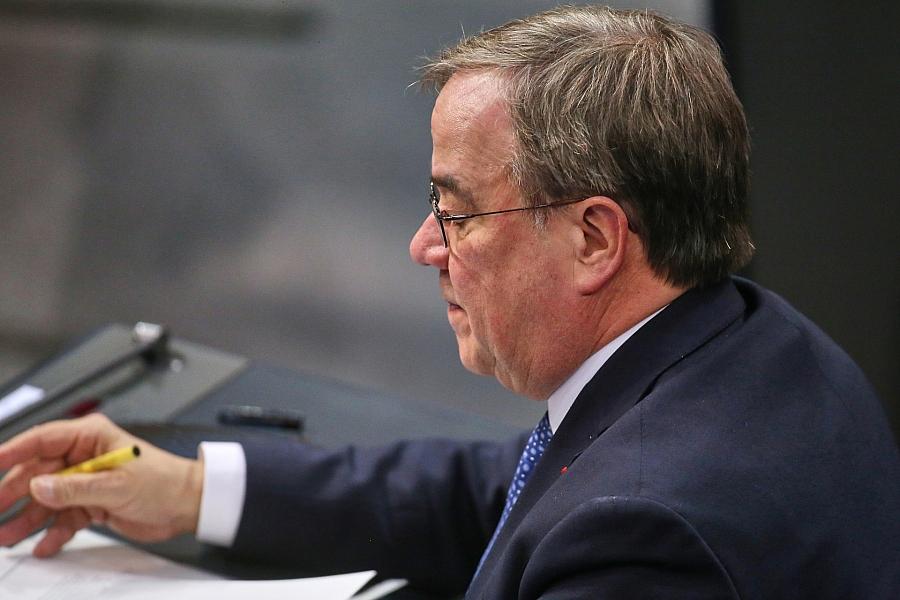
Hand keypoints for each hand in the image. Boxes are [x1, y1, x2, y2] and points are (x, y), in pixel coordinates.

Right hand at [0, 413, 202, 556]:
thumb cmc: (165, 482)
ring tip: (7, 537)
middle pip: (36, 473)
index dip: (12, 451)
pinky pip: (63, 517)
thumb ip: (75, 487)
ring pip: (46, 499)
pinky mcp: (91, 503)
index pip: (42, 440)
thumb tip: (38, 486)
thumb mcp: (117, 485)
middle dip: (12, 492)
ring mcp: (86, 481)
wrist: (188, 504)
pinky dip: (52, 532)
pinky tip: (42, 546)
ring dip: (27, 518)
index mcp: (91, 438)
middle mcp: (85, 457)